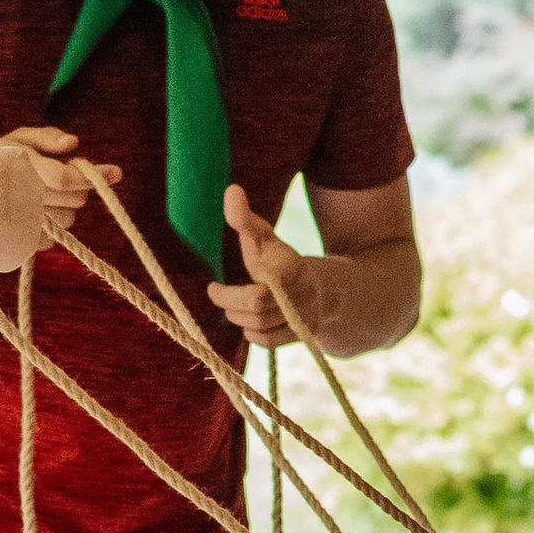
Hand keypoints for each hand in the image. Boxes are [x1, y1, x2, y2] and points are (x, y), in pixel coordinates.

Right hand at [0, 136, 112, 275]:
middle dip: (74, 189)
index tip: (116, 172)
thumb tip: (74, 143)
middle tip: (55, 182)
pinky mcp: (26, 244)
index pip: (72, 177)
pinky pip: (51, 237)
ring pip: (68, 219)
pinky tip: (27, 218)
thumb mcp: (11, 142)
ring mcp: (30, 224)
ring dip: (61, 209)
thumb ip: (44, 138)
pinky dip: (46, 227)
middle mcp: (32, 199)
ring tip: (35, 200)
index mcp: (29, 171)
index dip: (97, 175)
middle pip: (76, 198)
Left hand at [206, 182, 316, 342]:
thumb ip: (245, 219)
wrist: (321, 289)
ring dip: (240, 319)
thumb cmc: (279, 260)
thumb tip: (231, 189)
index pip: (257, 294)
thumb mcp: (264, 237)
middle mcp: (301, 294)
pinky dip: (253, 334)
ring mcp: (304, 317)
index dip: (228, 296)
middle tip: (221, 296)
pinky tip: (251, 321)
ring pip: (259, 329)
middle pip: (255, 312)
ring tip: (236, 306)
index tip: (212, 287)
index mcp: (288, 269)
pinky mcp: (304, 335)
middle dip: (232, 305)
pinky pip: (267, 343)